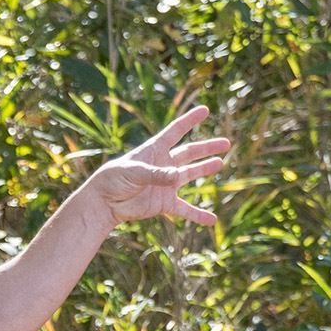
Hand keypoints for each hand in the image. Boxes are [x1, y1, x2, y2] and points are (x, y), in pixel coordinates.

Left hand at [86, 105, 229, 228]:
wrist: (104, 203)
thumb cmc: (113, 180)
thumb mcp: (133, 173)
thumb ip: (156, 174)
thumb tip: (177, 176)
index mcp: (154, 150)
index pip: (175, 131)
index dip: (190, 120)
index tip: (205, 110)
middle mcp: (163, 165)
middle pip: (189, 153)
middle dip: (207, 147)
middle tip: (226, 143)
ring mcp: (166, 184)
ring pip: (190, 175)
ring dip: (205, 169)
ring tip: (220, 163)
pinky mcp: (164, 203)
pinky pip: (185, 210)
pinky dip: (198, 215)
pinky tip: (212, 220)